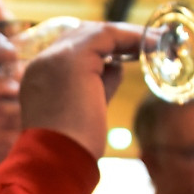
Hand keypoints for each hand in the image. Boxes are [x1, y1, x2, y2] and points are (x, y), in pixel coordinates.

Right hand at [19, 21, 139, 158]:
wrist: (56, 161)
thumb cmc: (70, 149)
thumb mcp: (85, 111)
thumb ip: (98, 85)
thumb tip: (116, 66)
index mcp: (38, 78)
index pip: (70, 50)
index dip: (101, 50)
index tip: (127, 55)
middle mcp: (41, 63)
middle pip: (81, 35)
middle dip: (115, 39)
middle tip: (146, 44)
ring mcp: (53, 57)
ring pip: (94, 32)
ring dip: (126, 36)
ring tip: (155, 42)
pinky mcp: (73, 57)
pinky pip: (107, 35)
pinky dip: (131, 37)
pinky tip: (152, 43)